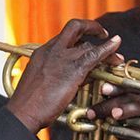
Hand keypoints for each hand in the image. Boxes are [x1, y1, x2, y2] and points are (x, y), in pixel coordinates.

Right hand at [5, 19, 124, 133]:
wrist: (23, 111)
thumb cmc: (30, 104)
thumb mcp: (42, 83)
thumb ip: (59, 76)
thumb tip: (80, 79)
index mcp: (42, 52)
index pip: (64, 38)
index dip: (78, 38)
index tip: (85, 40)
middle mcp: (52, 50)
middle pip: (74, 28)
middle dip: (91, 27)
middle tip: (102, 34)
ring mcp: (62, 58)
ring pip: (88, 45)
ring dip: (106, 49)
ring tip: (116, 58)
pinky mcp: (73, 70)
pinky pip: (95, 55)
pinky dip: (108, 49)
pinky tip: (116, 45)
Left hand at [84, 88, 139, 139]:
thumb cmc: (102, 127)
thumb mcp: (95, 116)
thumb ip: (91, 106)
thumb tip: (82, 104)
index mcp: (121, 92)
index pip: (119, 83)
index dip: (113, 85)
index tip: (103, 89)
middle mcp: (134, 98)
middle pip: (129, 94)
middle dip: (116, 101)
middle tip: (104, 109)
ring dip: (130, 109)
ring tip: (115, 116)